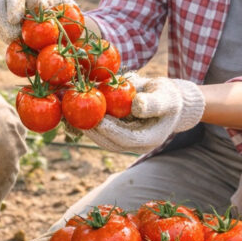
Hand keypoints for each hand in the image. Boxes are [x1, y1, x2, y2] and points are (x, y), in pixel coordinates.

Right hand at [0, 0, 73, 43]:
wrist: (54, 11)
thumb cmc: (59, 2)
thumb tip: (33, 2)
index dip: (13, 5)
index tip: (15, 20)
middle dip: (4, 22)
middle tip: (14, 36)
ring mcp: (2, 3)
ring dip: (4, 31)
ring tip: (16, 42)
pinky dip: (5, 36)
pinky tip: (14, 43)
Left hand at [84, 75, 204, 153]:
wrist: (166, 100)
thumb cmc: (167, 95)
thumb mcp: (165, 96)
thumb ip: (153, 102)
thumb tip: (136, 105)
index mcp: (152, 138)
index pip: (129, 139)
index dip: (113, 131)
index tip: (99, 120)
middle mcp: (138, 145)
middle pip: (112, 143)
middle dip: (95, 132)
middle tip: (78, 119)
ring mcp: (128, 142)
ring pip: (105, 140)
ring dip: (89, 129)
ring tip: (74, 117)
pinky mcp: (119, 136)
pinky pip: (103, 133)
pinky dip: (91, 124)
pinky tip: (78, 114)